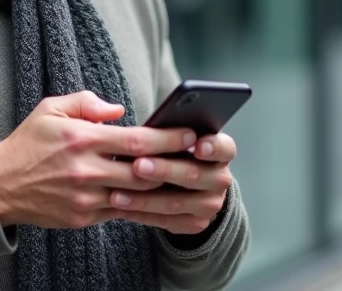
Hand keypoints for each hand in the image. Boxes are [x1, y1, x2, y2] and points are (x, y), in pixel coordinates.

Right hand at [0, 91, 196, 229]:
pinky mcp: (82, 217)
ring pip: (137, 196)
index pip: (135, 140)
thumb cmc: (29, 142)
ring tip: (188, 180)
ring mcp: (85, 198)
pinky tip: (162, 199)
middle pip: (143, 172)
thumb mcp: (51, 108)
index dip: (168, 139)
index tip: (191, 135)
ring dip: (164, 189)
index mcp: (81, 138)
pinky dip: (143, 207)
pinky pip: (121, 212)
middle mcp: (86, 170)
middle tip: (199, 159)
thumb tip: (119, 110)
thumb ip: (87, 103)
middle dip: (175, 166)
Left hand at [107, 133, 235, 234]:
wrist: (185, 185)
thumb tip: (135, 119)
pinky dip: (141, 214)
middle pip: (194, 174)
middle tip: (138, 165)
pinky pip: (166, 221)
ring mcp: (209, 204)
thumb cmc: (174, 150)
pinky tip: (120, 208)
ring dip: (144, 199)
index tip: (196, 145)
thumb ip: (167, 128)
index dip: (212, 147)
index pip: (224, 147)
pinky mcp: (195, 224)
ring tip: (117, 194)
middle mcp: (220, 178)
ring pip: (176, 203)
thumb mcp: (176, 135)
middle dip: (164, 170)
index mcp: (220, 151)